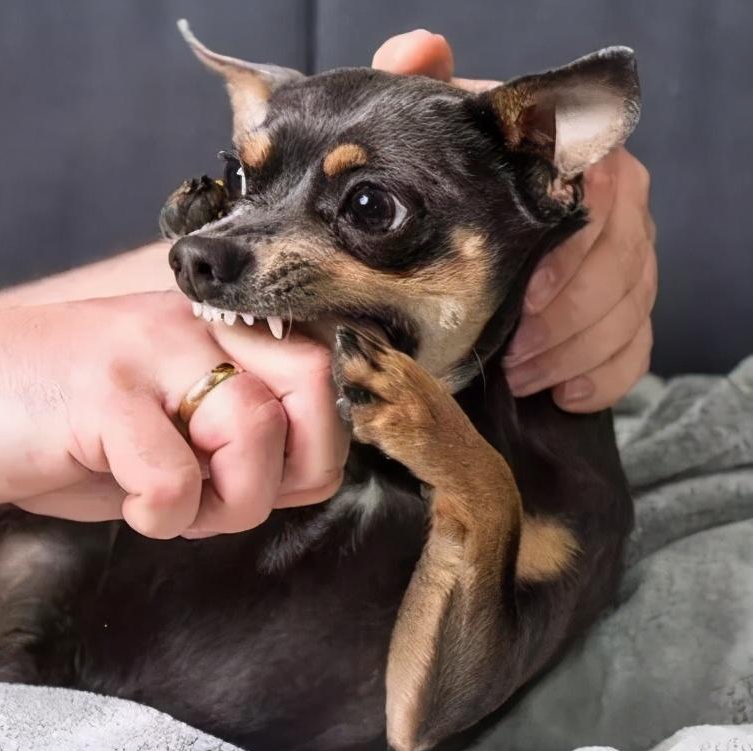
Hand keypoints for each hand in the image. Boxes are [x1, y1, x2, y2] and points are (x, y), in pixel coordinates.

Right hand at [0, 292, 346, 537]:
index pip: (319, 372)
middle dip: (290, 468)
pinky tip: (126, 505)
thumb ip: (228, 437)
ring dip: (224, 501)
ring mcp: (144, 354)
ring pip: (254, 430)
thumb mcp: (154, 420)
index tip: (260, 482)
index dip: (311, 445)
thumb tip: (303, 476)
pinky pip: (175, 477)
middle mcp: (186, 327)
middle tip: (228, 498)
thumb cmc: (44, 419)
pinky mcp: (101, 396)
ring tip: (167, 504)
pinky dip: (161, 516)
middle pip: (313, 384)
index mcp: (205, 328)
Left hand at [372, 31, 656, 411]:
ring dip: (576, 354)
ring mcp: (627, 257)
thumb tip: (421, 49)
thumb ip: (423, 85)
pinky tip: (561, 394)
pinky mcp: (625, 307)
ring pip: (630, 311)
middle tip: (513, 356)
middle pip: (623, 266)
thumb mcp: (429, 128)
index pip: (604, 206)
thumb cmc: (447, 169)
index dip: (571, 262)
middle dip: (568, 322)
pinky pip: (636, 348)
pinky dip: (603, 378)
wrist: (454, 211)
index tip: (525, 303)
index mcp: (579, 160)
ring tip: (520, 376)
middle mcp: (618, 203)